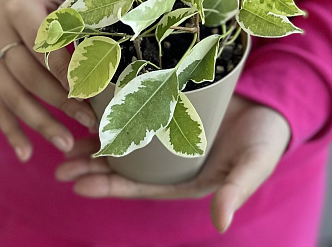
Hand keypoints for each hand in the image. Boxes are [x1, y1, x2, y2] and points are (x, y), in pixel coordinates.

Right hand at [0, 0, 96, 161]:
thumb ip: (86, 2)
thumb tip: (126, 17)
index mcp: (18, 7)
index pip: (42, 43)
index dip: (66, 69)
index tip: (92, 90)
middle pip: (27, 75)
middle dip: (59, 101)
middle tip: (90, 121)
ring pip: (11, 95)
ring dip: (39, 122)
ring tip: (66, 144)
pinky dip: (10, 130)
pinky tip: (27, 154)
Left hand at [55, 95, 290, 232]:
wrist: (271, 109)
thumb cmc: (264, 142)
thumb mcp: (252, 166)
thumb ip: (235, 191)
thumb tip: (220, 222)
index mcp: (186, 179)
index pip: (141, 187)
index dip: (111, 187)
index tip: (79, 186)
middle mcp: (171, 160)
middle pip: (126, 166)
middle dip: (94, 167)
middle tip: (60, 165)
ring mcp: (169, 134)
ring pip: (126, 140)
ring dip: (99, 141)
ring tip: (68, 142)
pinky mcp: (171, 109)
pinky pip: (138, 113)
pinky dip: (117, 113)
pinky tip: (96, 108)